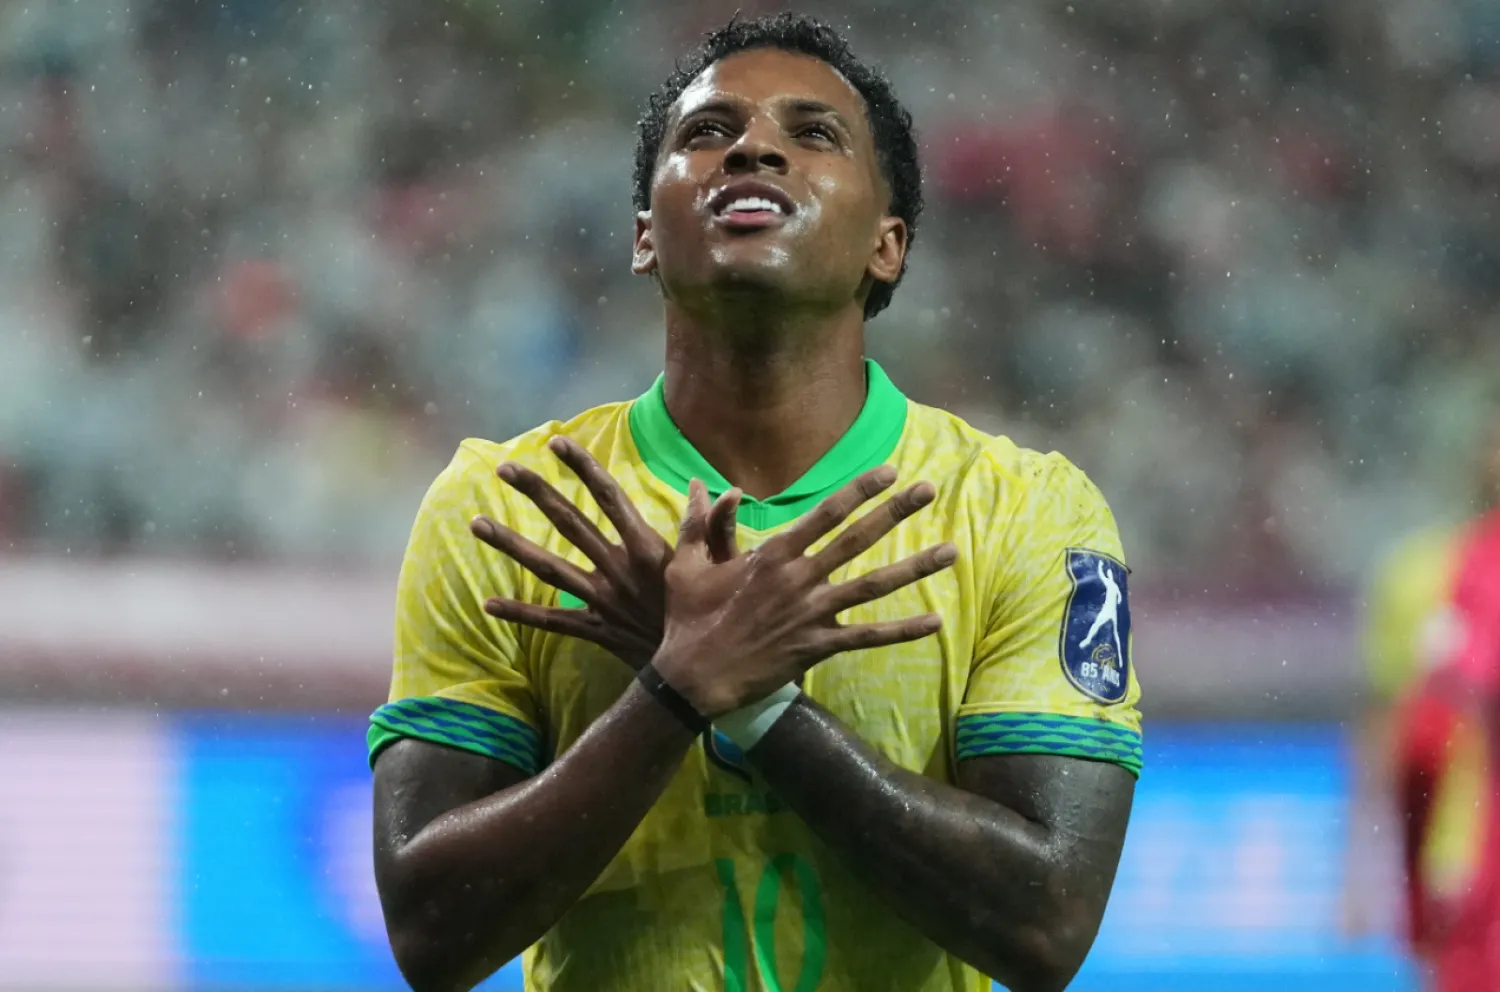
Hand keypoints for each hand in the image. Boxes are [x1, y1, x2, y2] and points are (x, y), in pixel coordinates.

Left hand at [469, 436, 738, 669]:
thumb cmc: (714, 616)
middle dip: (537, 492)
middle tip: (504, 467)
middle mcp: (617, 569)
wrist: (700, 674)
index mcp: (646, 549)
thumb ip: (713, 525)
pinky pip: (552, 623)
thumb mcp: (721, 567)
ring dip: (511, 545)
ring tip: (476, 524)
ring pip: (548, 568)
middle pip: (570, 522)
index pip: (610, 497)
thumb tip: (713, 487)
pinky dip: (521, 613)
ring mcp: (602, 601)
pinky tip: (488, 603)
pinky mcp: (596, 630)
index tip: (557, 443)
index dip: (583, 468)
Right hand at [653, 466, 956, 716]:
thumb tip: (703, 485)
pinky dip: (902, 631)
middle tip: (929, 490)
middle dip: (895, 511)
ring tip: (952, 552)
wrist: (693, 677)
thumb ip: (700, 523)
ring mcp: (812, 613)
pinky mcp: (818, 647)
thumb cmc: (688, 619)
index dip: (859, 490)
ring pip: (874, 585)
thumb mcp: (686, 565)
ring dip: (915, 567)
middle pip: (857, 539)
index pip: (825, 514)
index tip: (889, 471)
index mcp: (772, 555)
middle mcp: (799, 579)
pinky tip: (935, 622)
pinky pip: (868, 637)